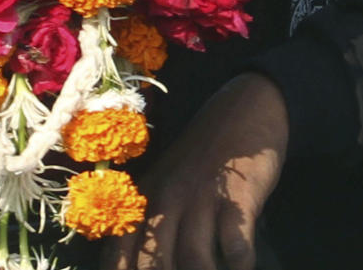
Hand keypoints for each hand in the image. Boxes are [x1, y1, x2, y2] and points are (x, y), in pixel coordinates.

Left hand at [99, 74, 288, 269]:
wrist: (243, 109)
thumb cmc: (200, 158)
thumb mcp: (165, 182)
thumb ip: (152, 224)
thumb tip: (145, 264)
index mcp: (143, 196)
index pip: (119, 251)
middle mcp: (167, 197)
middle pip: (154, 262)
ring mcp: (202, 197)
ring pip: (194, 260)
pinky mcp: (238, 198)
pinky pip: (236, 248)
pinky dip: (239, 265)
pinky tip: (241, 265)